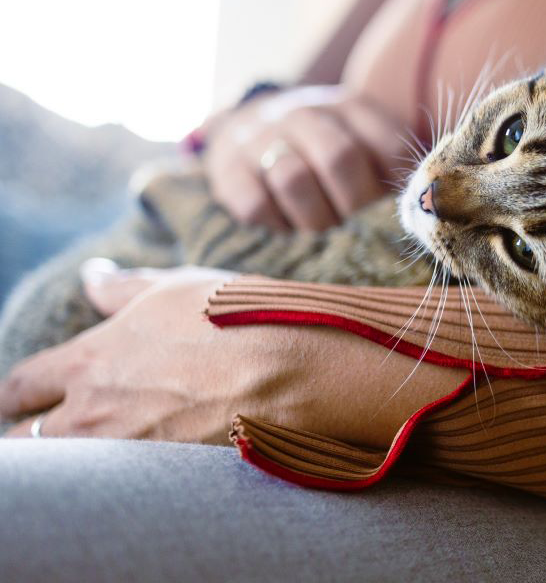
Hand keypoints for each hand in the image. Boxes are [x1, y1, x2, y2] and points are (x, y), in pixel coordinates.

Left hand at [0, 264, 456, 445]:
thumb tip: (93, 275)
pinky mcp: (162, 483)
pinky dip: (123, 483)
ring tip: (105, 453)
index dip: (20, 396)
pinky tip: (147, 470)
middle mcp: (93, 412)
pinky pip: (121, 492)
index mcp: (90, 359)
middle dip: (39, 436)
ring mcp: (125, 454)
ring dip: (76, 464)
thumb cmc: (240, 318)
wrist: (295, 369)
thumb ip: (125, 287)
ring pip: (70, 473)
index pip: (20, 387)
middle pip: (30, 441)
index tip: (24, 401)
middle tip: (63, 429)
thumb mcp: (179, 288)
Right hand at [202, 85, 406, 230]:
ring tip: (323, 232)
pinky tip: (287, 229)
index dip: (396, 185)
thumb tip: (423, 206)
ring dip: (314, 219)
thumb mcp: (361, 140)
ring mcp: (262, 137)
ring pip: (293, 179)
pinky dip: (275, 225)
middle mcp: (305, 113)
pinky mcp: (227, 169)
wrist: (247, 126)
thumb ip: (391, 166)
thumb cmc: (323, 148)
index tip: (394, 209)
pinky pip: (253, 204)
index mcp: (350, 106)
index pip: (389, 143)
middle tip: (356, 226)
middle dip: (354, 205)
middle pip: (339, 157)